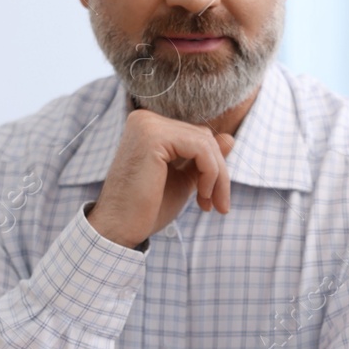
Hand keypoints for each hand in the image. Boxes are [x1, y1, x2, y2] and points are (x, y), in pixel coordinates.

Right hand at [87, 108, 235, 247]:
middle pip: (204, 137)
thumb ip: (203, 159)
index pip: (197, 136)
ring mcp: (148, 125)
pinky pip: (201, 149)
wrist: (118, 229)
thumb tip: (230, 138)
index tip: (212, 198)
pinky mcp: (153, 137)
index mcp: (149, 127)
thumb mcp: (183, 180)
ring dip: (218, 177)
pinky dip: (211, 174)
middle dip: (219, 173)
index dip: (213, 167)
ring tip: (211, 204)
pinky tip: (203, 196)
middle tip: (219, 205)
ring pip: (206, 143)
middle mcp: (145, 119)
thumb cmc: (146, 209)